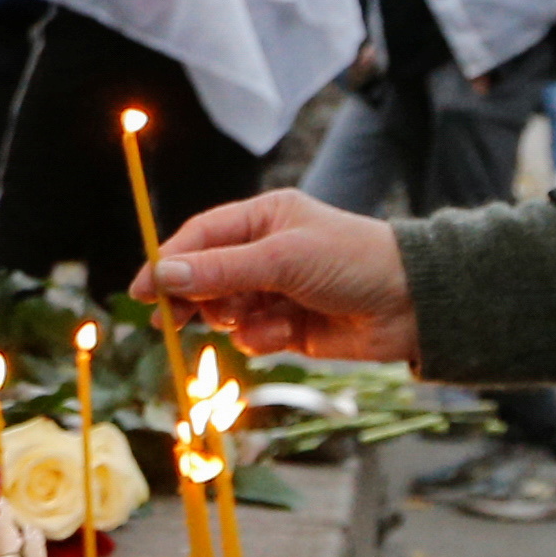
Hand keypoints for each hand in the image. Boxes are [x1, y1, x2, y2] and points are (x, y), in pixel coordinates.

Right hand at [139, 190, 416, 367]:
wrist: (413, 305)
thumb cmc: (353, 261)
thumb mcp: (283, 258)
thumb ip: (222, 269)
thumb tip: (164, 274)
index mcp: (263, 218)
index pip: (200, 237)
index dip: (168, 262)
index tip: (143, 292)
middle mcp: (266, 251)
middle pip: (206, 276)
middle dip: (195, 299)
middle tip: (172, 324)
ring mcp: (277, 290)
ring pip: (227, 311)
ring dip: (235, 320)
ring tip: (260, 319)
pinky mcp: (290, 326)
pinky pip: (253, 336)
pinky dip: (261, 338)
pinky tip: (285, 334)